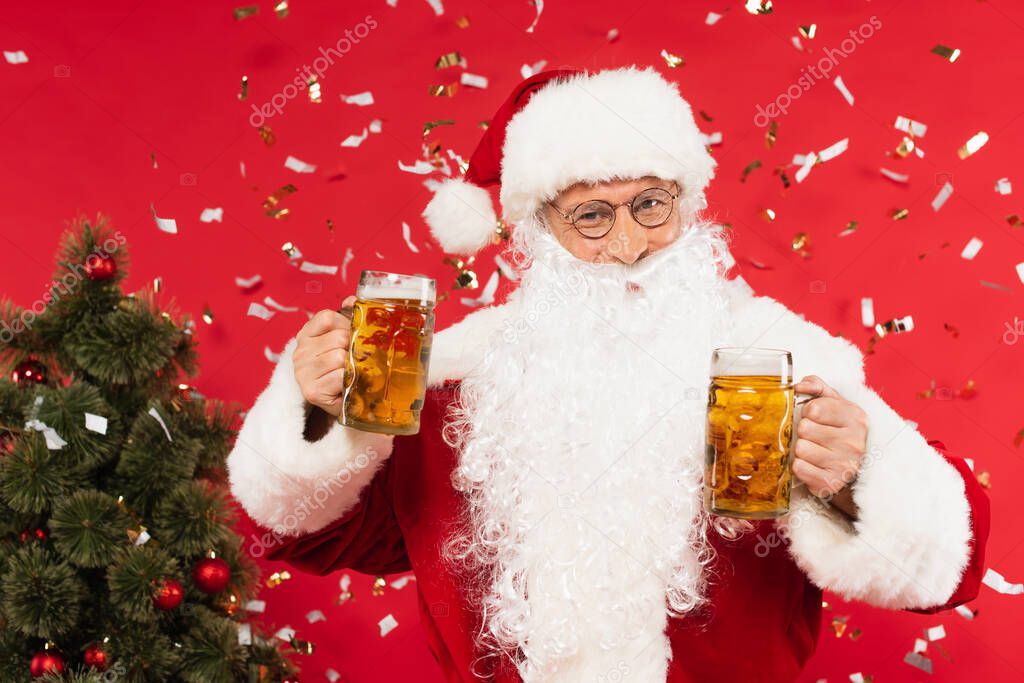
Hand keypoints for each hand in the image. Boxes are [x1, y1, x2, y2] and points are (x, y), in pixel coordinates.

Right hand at [293, 296, 355, 417]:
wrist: (335, 401)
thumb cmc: (338, 368)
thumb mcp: (339, 340)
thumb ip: (345, 318)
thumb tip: (353, 300)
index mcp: (306, 334)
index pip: (327, 317)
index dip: (346, 325)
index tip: (350, 337)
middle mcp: (300, 352)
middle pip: (339, 338)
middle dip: (354, 348)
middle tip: (356, 359)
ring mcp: (303, 372)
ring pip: (340, 357)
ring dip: (353, 366)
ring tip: (351, 372)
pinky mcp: (311, 391)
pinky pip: (340, 377)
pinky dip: (349, 382)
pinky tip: (345, 385)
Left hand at [792, 375, 867, 510]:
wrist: (852, 468)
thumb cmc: (838, 431)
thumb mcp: (834, 404)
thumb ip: (817, 387)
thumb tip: (800, 385)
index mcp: (855, 418)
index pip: (814, 408)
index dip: (808, 412)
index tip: (816, 418)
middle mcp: (854, 442)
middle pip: (804, 428)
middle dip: (804, 432)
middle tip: (814, 437)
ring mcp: (845, 464)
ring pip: (800, 449)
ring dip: (801, 450)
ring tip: (814, 451)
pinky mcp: (832, 483)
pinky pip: (799, 468)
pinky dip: (801, 467)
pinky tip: (812, 465)